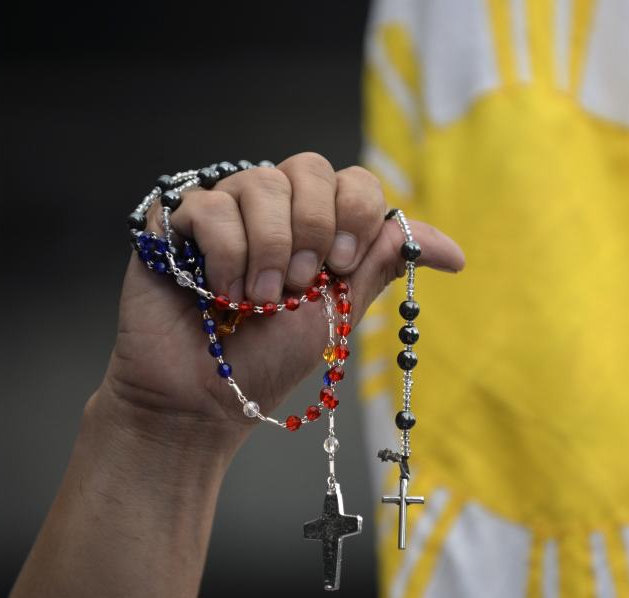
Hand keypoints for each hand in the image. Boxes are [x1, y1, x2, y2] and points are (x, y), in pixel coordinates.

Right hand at [92, 153, 464, 455]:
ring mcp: (226, 211)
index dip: (356, 213)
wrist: (206, 399)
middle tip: (302, 283)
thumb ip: (379, 264)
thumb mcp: (339, 311)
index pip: (353, 181)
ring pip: (260, 181)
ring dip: (269, 248)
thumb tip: (453, 252)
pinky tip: (222, 290)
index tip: (345, 264)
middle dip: (314, 227)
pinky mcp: (176, 222)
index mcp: (316, 227)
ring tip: (259, 298)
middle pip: (309, 166)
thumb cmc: (270, 359)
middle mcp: (274, 210)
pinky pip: (211, 205)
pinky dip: (226, 253)